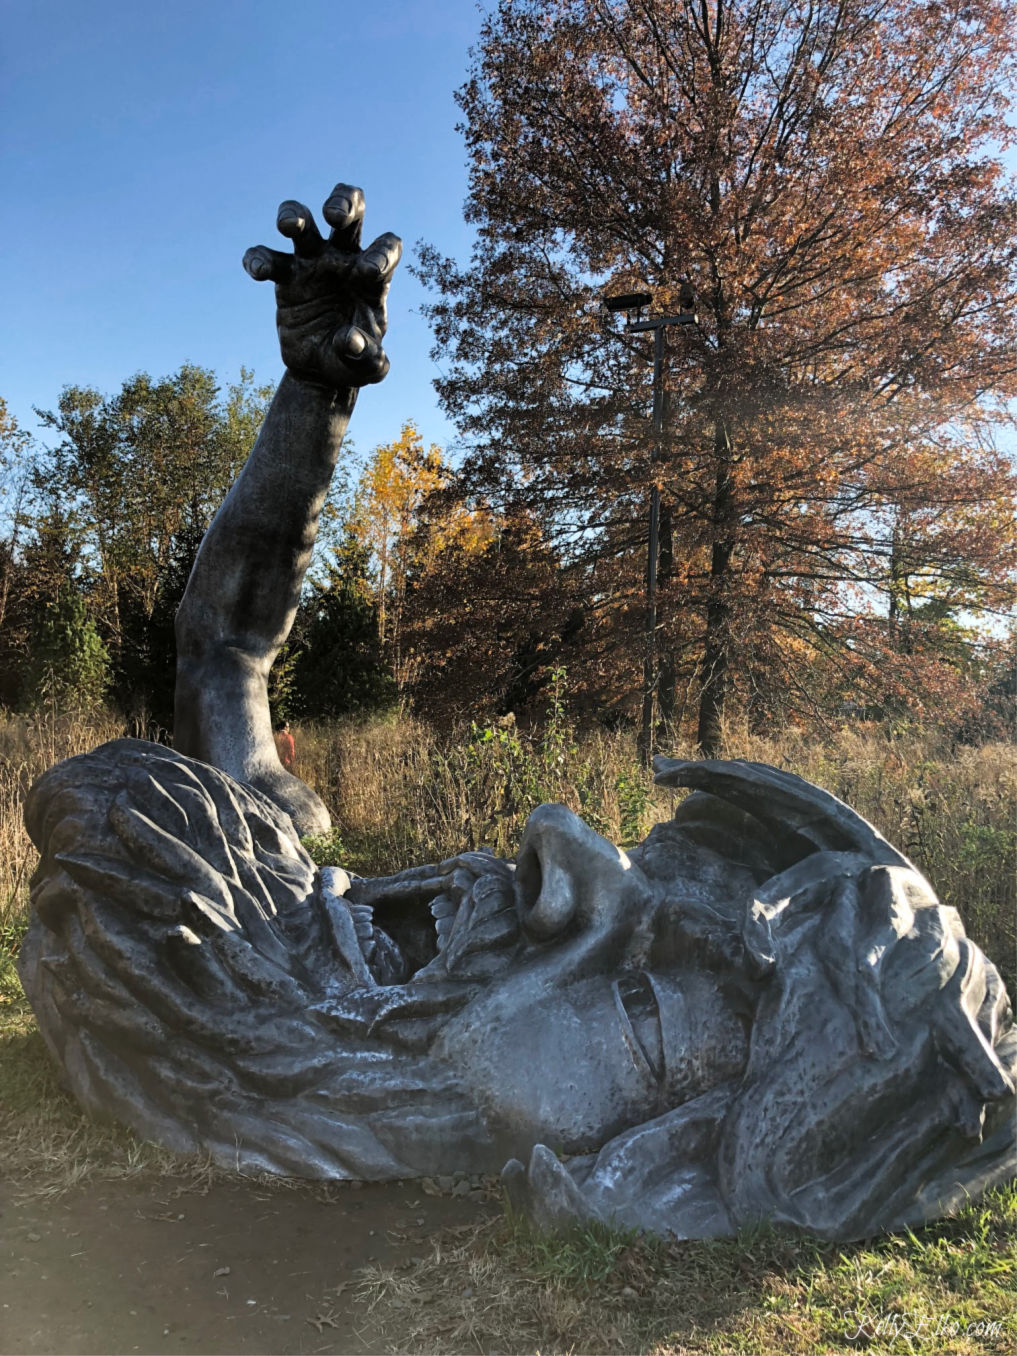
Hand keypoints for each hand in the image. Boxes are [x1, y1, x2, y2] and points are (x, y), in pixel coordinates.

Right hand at [243, 184, 400, 388]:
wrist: (321, 370)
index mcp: (373, 278)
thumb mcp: (368, 367)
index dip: (380, 253)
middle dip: (344, 203)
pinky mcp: (285, 277)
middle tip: (334, 215)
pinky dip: (258, 259)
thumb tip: (351, 340)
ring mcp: (313, 264)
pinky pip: (268, 258)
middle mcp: (344, 261)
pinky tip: (256, 272)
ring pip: (303, 224)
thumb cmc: (353, 361)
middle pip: (349, 216)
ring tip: (288, 226)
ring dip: (294, 215)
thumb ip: (369, 358)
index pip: (386, 249)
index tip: (367, 272)